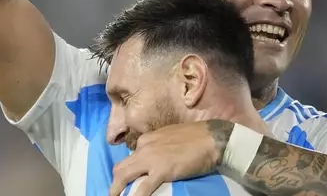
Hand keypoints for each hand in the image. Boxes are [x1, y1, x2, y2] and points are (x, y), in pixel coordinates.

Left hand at [109, 120, 233, 195]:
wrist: (211, 138)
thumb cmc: (196, 137)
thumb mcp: (170, 136)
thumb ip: (159, 146)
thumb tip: (156, 159)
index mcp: (147, 139)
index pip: (131, 157)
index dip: (129, 170)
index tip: (132, 179)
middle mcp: (144, 147)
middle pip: (121, 167)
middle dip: (116, 182)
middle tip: (116, 193)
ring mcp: (151, 159)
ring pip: (123, 176)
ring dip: (117, 189)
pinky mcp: (161, 171)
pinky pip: (142, 188)